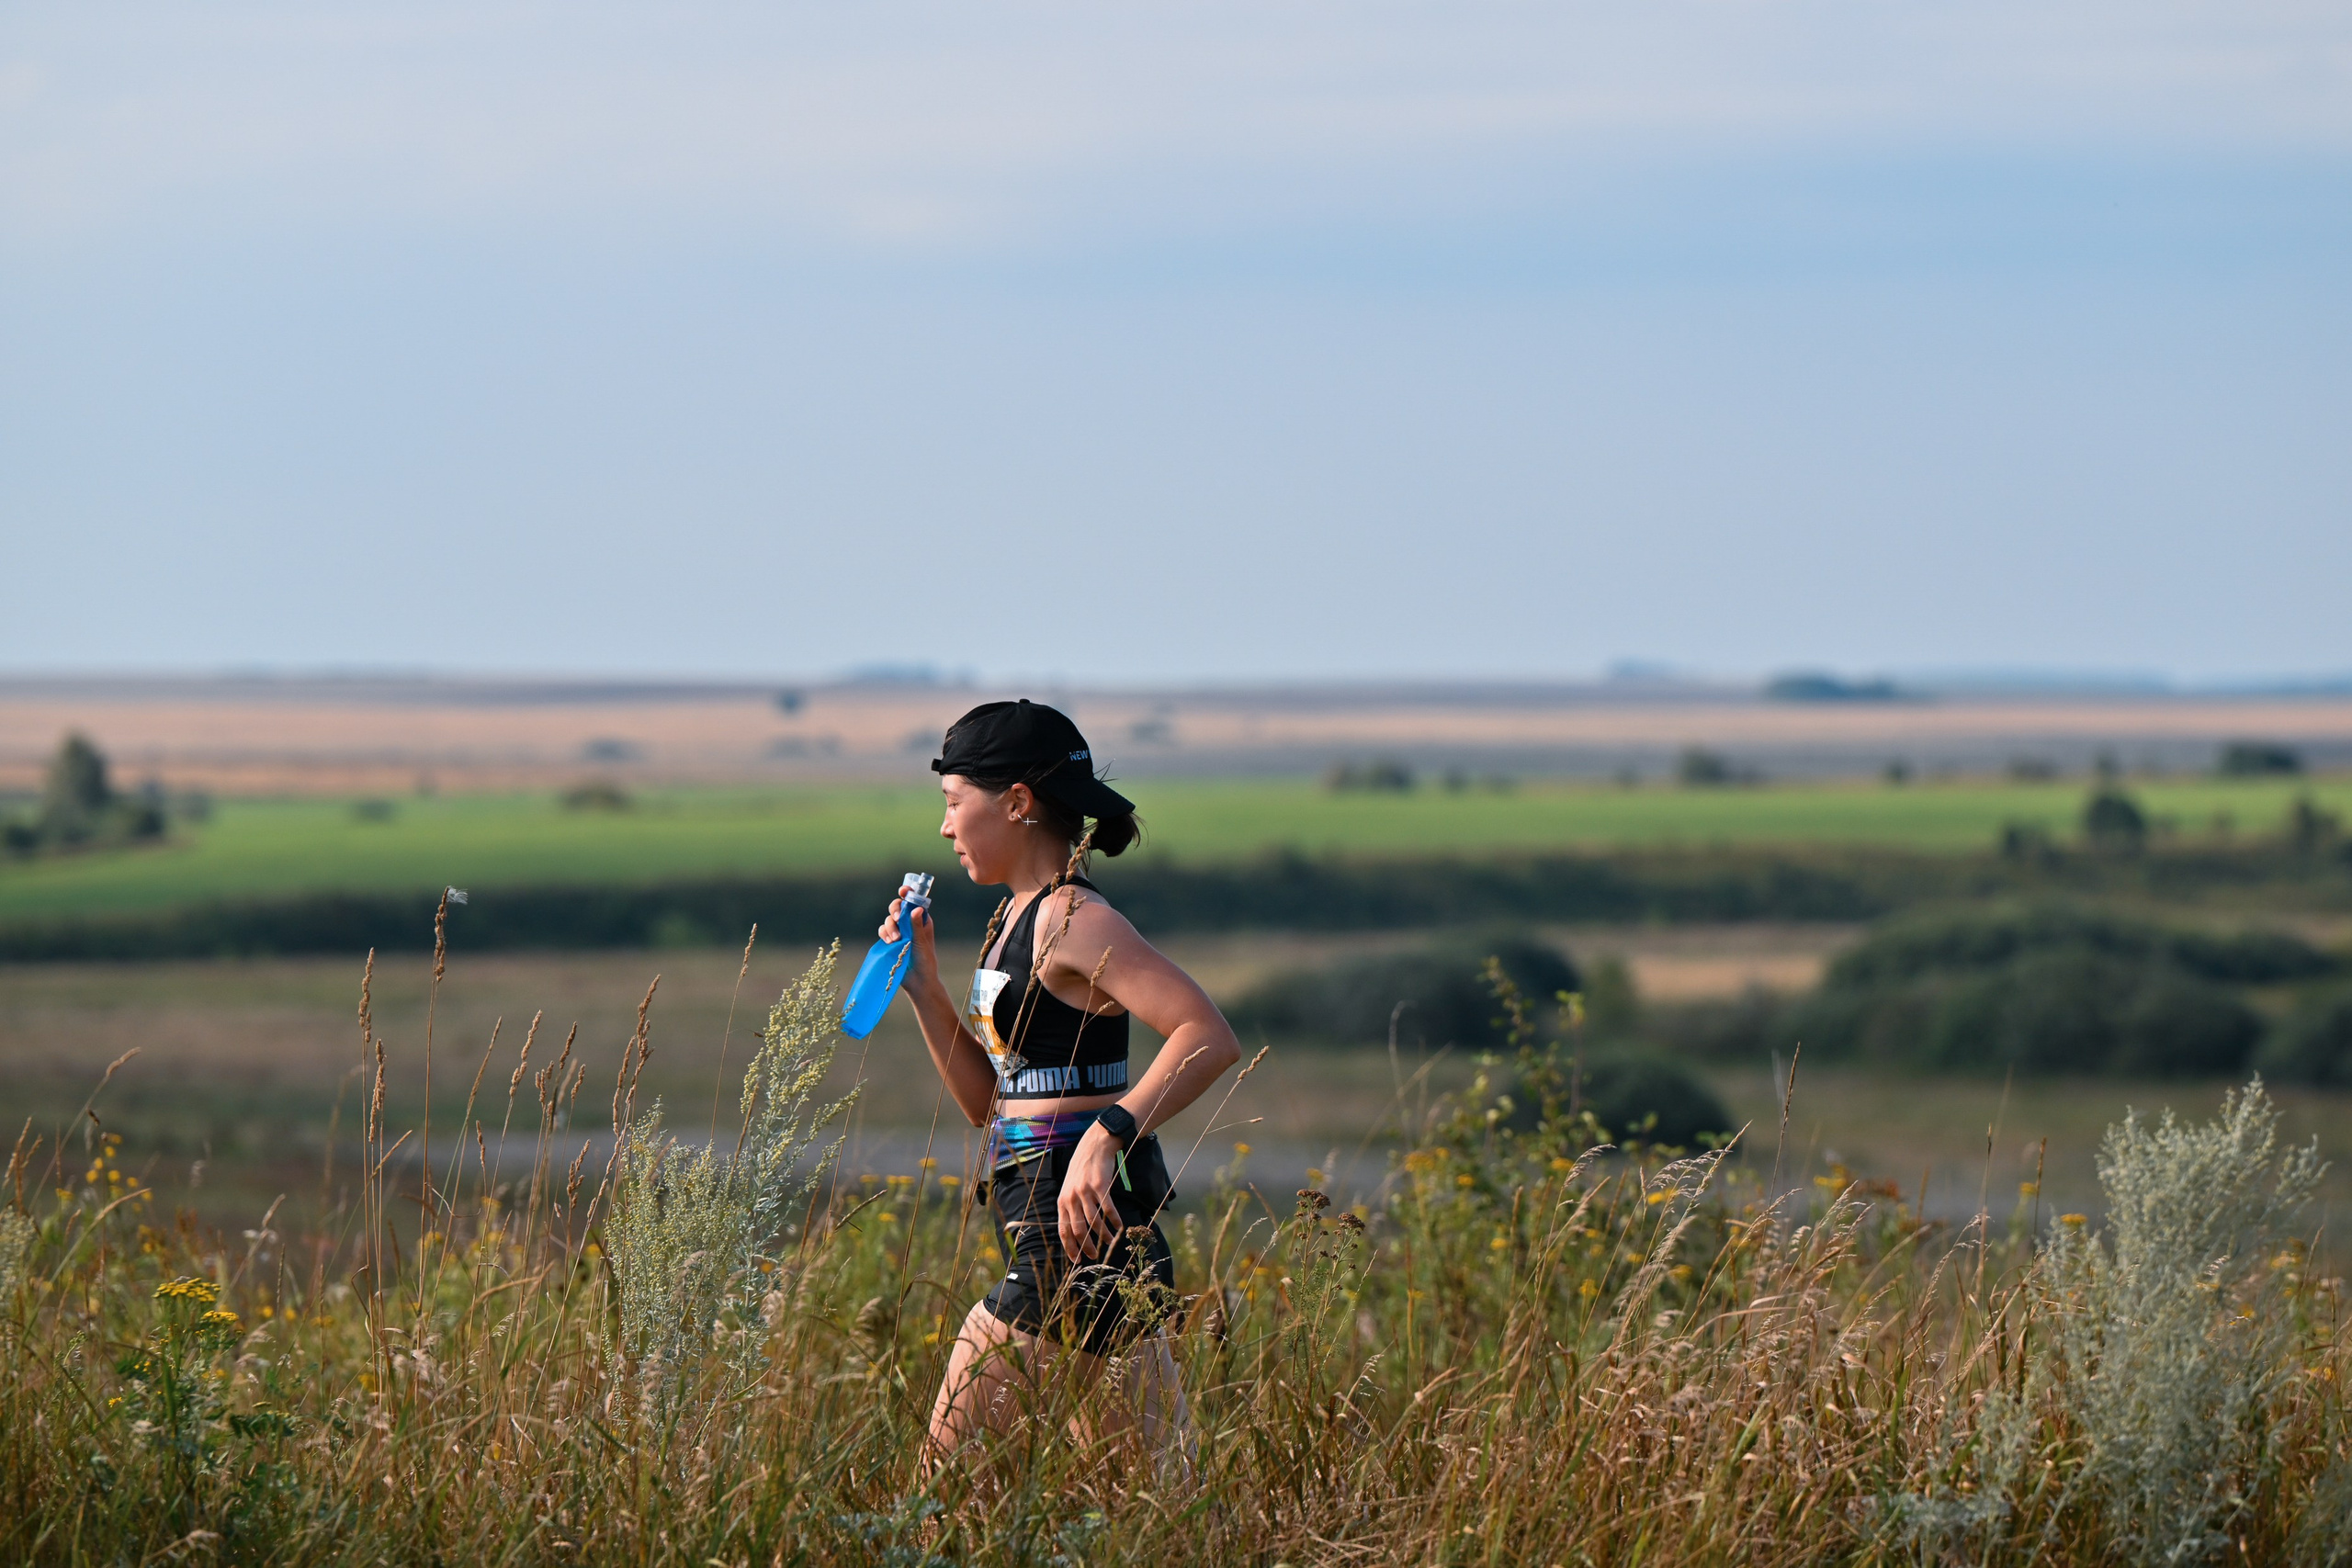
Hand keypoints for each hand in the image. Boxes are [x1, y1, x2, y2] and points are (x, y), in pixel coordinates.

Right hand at [879, 886, 938, 990]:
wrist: (917, 981)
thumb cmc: (925, 961)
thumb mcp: (922, 943)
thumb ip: (917, 926)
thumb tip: (917, 908)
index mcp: (921, 920)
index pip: (914, 902)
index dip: (908, 894)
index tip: (903, 891)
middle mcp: (909, 924)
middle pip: (897, 907)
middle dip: (895, 911)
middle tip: (897, 918)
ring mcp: (899, 932)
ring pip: (888, 920)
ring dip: (890, 926)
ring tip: (895, 939)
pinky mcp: (890, 941)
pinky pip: (882, 932)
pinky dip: (884, 934)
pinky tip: (890, 942)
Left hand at [1057, 1124, 1123, 1260]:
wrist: (1094, 1146)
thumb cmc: (1083, 1170)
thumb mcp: (1070, 1187)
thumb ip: (1071, 1206)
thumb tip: (1076, 1231)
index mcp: (1062, 1201)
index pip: (1063, 1230)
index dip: (1070, 1247)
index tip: (1077, 1260)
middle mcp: (1071, 1197)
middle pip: (1078, 1229)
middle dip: (1087, 1246)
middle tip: (1095, 1256)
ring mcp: (1085, 1191)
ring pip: (1094, 1221)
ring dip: (1103, 1235)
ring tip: (1111, 1243)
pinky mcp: (1099, 1186)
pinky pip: (1107, 1208)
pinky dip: (1114, 1220)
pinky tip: (1119, 1227)